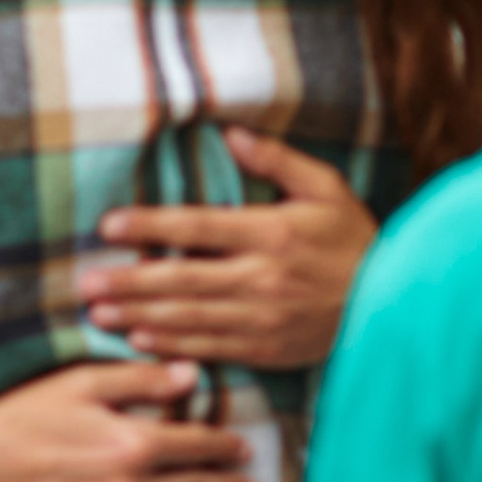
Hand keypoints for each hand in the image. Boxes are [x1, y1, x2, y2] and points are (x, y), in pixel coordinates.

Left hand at [79, 133, 373, 369]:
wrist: (396, 302)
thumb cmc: (355, 239)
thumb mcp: (326, 188)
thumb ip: (277, 161)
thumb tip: (230, 134)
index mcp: (271, 233)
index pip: (196, 227)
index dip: (149, 226)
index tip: (108, 225)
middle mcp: (261, 277)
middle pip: (180, 279)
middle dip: (127, 282)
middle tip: (84, 282)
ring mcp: (262, 317)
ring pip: (188, 317)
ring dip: (138, 316)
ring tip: (98, 312)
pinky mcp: (267, 348)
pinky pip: (210, 347)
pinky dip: (172, 344)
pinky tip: (140, 339)